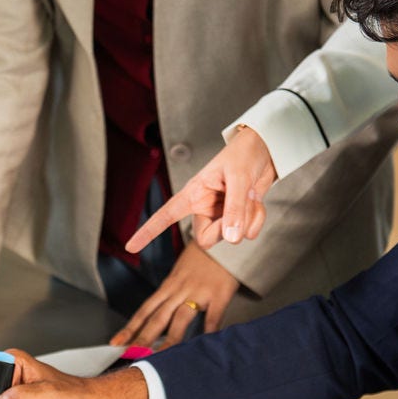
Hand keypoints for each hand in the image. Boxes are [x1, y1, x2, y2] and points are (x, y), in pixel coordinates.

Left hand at [110, 244, 240, 348]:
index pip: (145, 310)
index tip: (116, 343)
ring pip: (180, 320)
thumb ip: (172, 293)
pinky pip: (212, 317)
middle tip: (131, 356)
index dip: (130, 328)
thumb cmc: (202, 256)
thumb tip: (159, 316)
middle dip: (143, 339)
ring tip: (160, 358)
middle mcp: (180, 290)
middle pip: (157, 318)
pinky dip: (208, 333)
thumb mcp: (181, 272)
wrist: (223, 236)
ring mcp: (199, 292)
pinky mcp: (220, 294)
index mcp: (168, 285)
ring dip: (169, 341)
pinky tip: (202, 347)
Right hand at [126, 126, 277, 254]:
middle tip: (239, 209)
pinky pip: (247, 233)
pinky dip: (256, 219)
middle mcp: (205, 207)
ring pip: (230, 237)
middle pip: (205, 239)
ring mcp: (221, 214)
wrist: (267, 151)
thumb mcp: (238, 177)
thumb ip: (234, 207)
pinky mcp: (238, 218)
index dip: (148, 232)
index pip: (166, 215)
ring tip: (250, 195)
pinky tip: (256, 201)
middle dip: (224, 230)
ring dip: (246, 219)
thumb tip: (231, 238)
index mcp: (194, 193)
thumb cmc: (244, 154)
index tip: (130, 247)